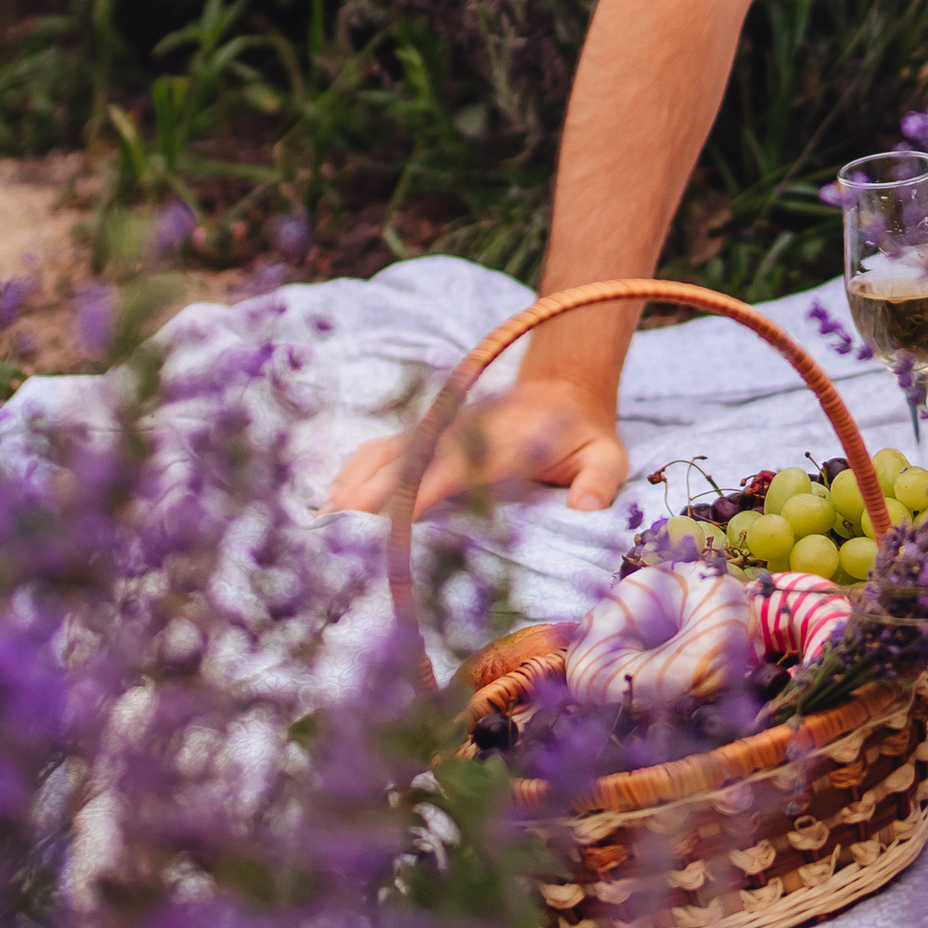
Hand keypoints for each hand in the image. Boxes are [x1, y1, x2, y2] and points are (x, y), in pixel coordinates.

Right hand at [327, 377, 628, 518]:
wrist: (563, 390)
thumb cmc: (583, 436)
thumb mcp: (607, 456)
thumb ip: (599, 481)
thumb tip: (584, 508)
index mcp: (499, 445)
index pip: (453, 469)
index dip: (420, 493)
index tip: (390, 522)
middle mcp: (460, 433)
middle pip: (406, 464)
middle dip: (371, 499)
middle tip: (332, 537)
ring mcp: (439, 430)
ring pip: (387, 455)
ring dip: (353, 487)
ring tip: (319, 526)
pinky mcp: (427, 432)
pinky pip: (383, 447)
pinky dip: (356, 470)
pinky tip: (332, 499)